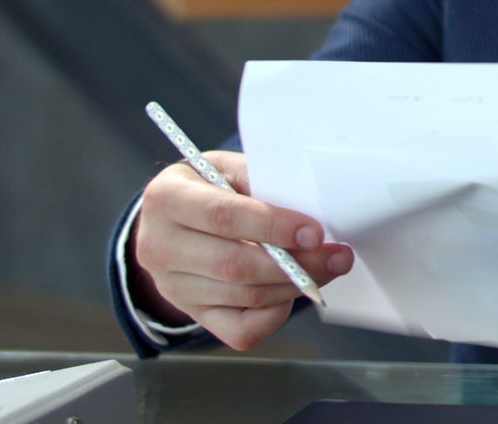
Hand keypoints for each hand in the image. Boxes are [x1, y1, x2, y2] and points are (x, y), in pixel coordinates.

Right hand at [130, 151, 353, 350]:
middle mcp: (160, 247)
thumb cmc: (211, 186)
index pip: (224, 217)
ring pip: (244, 297)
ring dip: (295, 286)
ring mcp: (173, 287)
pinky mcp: (193, 314)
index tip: (315, 233)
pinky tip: (292, 291)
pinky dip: (275, 315)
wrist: (174, 217)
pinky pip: (240, 330)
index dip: (274, 227)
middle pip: (235, 265)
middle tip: (337, 256)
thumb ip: (262, 182)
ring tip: (328, 268)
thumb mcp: (228, 168)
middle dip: (296, 264)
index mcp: (167, 199)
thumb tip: (310, 210)